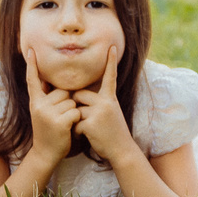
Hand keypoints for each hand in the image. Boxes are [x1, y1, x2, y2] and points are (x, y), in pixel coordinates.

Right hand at [21, 46, 85, 170]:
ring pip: (71, 101)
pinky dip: (77, 119)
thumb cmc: (48, 131)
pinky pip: (76, 112)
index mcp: (35, 102)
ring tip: (64, 124)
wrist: (45, 154)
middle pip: (63, 91)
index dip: (32, 64)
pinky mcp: (59, 122)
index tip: (30, 50)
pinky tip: (69, 128)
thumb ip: (46, 97)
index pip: (32, 80)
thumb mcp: (42, 113)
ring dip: (73, 111)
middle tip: (60, 117)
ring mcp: (48, 114)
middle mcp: (39, 105)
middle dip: (68, 101)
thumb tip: (52, 80)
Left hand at [72, 36, 137, 162]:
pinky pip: (75, 124)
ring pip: (75, 110)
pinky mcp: (91, 124)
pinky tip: (89, 137)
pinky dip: (78, 132)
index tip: (111, 46)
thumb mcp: (110, 112)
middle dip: (75, 104)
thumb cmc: (113, 132)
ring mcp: (98, 113)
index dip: (110, 62)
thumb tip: (79, 95)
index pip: (109, 76)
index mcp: (110, 98)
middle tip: (84, 117)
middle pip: (79, 94)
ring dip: (77, 121)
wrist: (122, 150)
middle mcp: (105, 102)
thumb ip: (99, 102)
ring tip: (89, 130)